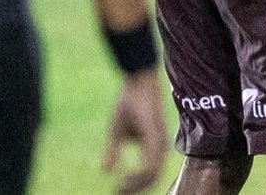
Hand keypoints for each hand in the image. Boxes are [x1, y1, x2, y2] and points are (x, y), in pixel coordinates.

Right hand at [103, 70, 167, 193]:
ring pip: (153, 174)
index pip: (148, 174)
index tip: (117, 191)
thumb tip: (106, 171)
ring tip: (120, 189)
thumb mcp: (116, 131)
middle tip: (118, 194)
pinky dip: (139, 174)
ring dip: (136, 185)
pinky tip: (126, 178)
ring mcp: (159, 142)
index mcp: (153, 146)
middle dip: (135, 189)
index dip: (134, 185)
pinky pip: (151, 162)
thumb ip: (113, 151)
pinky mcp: (155, 136)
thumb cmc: (129, 103)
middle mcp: (160, 146)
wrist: (137, 81)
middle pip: (152, 178)